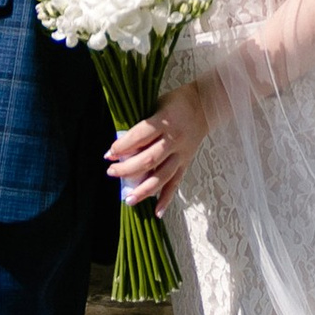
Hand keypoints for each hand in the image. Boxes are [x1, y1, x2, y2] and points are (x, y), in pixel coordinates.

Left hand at [108, 84, 209, 217]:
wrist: (206, 105)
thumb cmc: (177, 102)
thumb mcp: (157, 104)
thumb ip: (143, 124)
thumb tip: (122, 145)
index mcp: (165, 121)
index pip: (140, 136)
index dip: (123, 146)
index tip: (108, 154)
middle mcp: (174, 140)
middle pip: (149, 159)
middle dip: (128, 169)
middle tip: (111, 173)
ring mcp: (181, 154)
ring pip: (162, 176)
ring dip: (144, 190)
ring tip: (128, 199)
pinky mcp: (186, 163)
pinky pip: (176, 183)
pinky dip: (166, 199)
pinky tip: (157, 212)